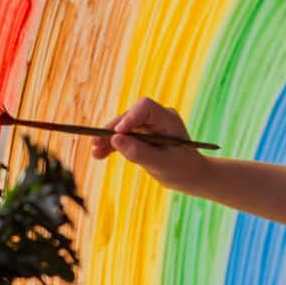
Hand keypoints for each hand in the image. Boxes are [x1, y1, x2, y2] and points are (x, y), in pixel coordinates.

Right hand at [90, 97, 209, 191]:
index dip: (129, 117)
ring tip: (95, 153)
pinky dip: (113, 145)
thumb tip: (115, 140)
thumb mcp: (161, 164)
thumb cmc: (181, 170)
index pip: (145, 107)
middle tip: (96, 143)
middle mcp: (157, 118)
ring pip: (123, 127)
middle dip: (112, 131)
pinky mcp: (142, 135)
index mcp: (167, 119)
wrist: (190, 176)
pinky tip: (100, 154)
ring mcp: (148, 125)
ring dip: (108, 139)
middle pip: (129, 117)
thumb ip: (139, 152)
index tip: (117, 133)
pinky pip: (124, 137)